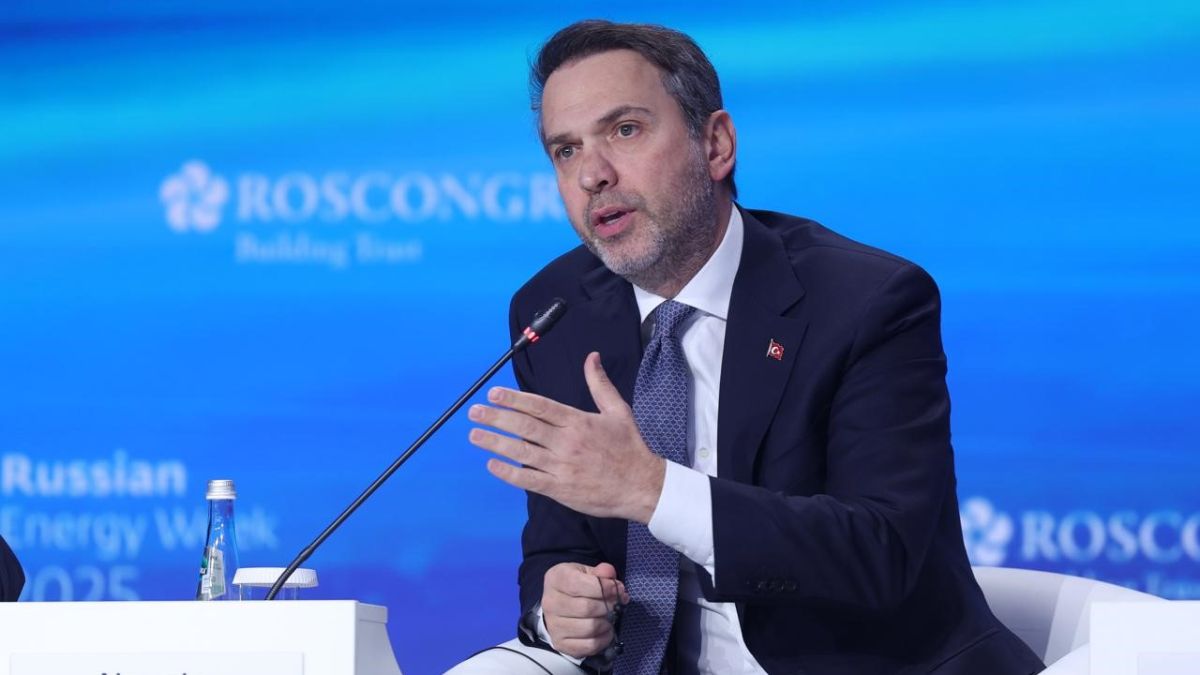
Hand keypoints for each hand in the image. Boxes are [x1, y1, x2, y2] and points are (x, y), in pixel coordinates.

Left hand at [468, 352, 665, 522]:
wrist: (642, 486)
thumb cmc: (629, 448)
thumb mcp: (618, 411)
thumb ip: (600, 384)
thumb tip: (591, 357)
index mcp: (578, 422)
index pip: (539, 407)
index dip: (514, 399)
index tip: (493, 393)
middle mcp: (566, 443)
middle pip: (524, 427)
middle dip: (496, 417)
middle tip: (474, 411)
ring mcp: (561, 467)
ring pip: (521, 452)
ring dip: (495, 443)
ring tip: (475, 435)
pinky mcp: (560, 489)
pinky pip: (528, 480)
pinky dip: (508, 473)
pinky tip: (492, 465)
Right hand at [542, 562, 628, 658]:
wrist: (559, 606)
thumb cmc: (576, 587)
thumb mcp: (587, 573)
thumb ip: (601, 572)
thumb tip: (609, 574)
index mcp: (556, 579)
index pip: (580, 584)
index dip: (604, 587)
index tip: (616, 589)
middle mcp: (550, 602)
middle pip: (587, 608)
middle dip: (608, 606)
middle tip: (615, 605)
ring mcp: (554, 625)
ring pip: (590, 628)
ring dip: (607, 623)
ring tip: (610, 617)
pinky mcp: (561, 643)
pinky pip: (589, 645)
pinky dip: (604, 639)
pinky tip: (606, 630)